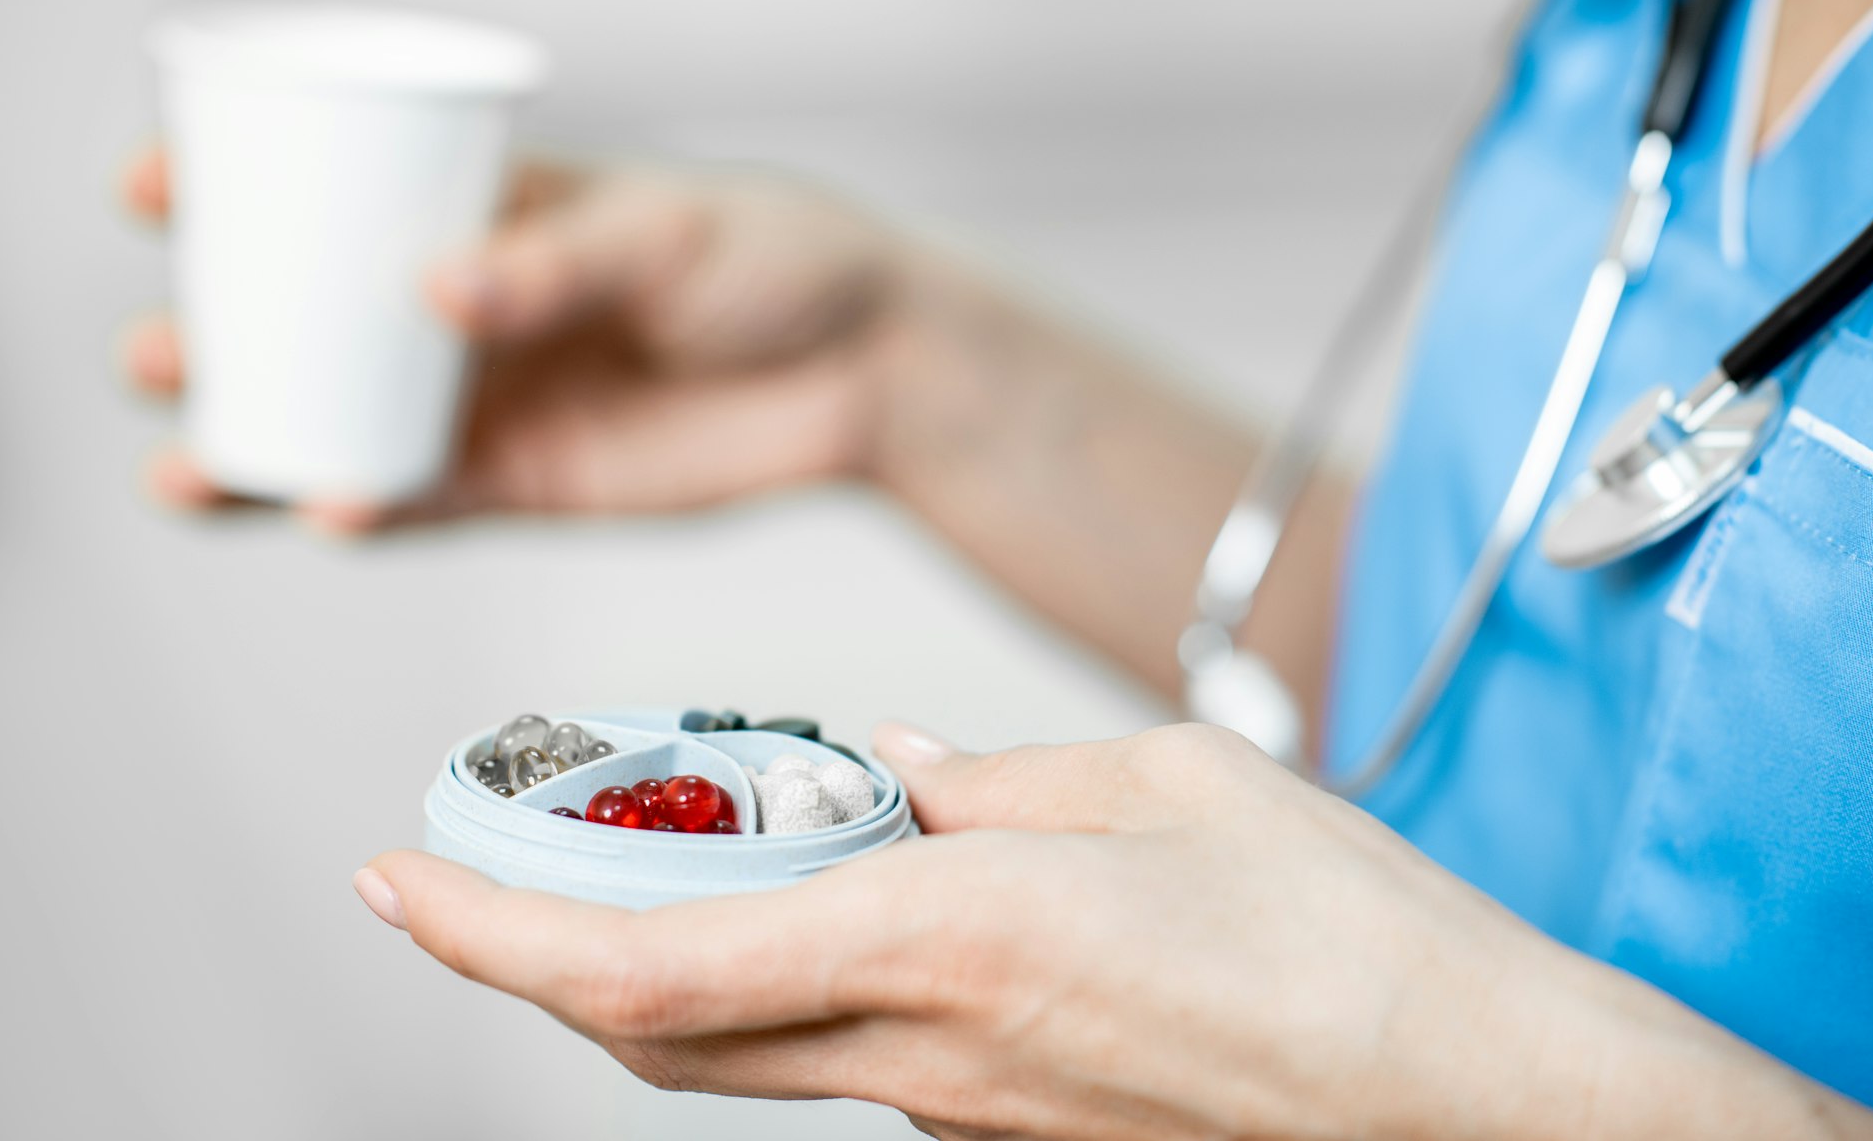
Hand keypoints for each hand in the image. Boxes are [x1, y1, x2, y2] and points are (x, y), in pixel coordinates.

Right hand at [119, 148, 918, 530]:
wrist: (863, 364)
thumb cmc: (773, 257)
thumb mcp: (666, 230)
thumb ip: (556, 260)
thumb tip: (437, 287)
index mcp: (484, 208)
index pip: (337, 189)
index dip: (235, 188)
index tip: (154, 192)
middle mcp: (465, 307)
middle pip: (310, 323)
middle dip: (219, 339)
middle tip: (157, 352)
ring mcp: (491, 397)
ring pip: (344, 424)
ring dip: (259, 446)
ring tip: (186, 471)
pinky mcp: (530, 480)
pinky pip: (425, 500)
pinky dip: (369, 510)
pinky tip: (326, 512)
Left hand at [352, 724, 1872, 1139]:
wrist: (1478, 1100)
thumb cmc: (1350, 931)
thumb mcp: (1165, 780)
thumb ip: (999, 773)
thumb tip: (894, 767)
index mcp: (953, 936)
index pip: (655, 965)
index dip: (494, 934)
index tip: (394, 879)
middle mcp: (931, 1055)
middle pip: (659, 1035)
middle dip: (530, 960)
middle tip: (472, 874)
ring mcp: (969, 1120)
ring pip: (743, 1053)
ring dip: (659, 965)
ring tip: (655, 859)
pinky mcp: (1015, 1138)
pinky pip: (850, 1059)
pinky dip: (791, 979)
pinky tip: (841, 896)